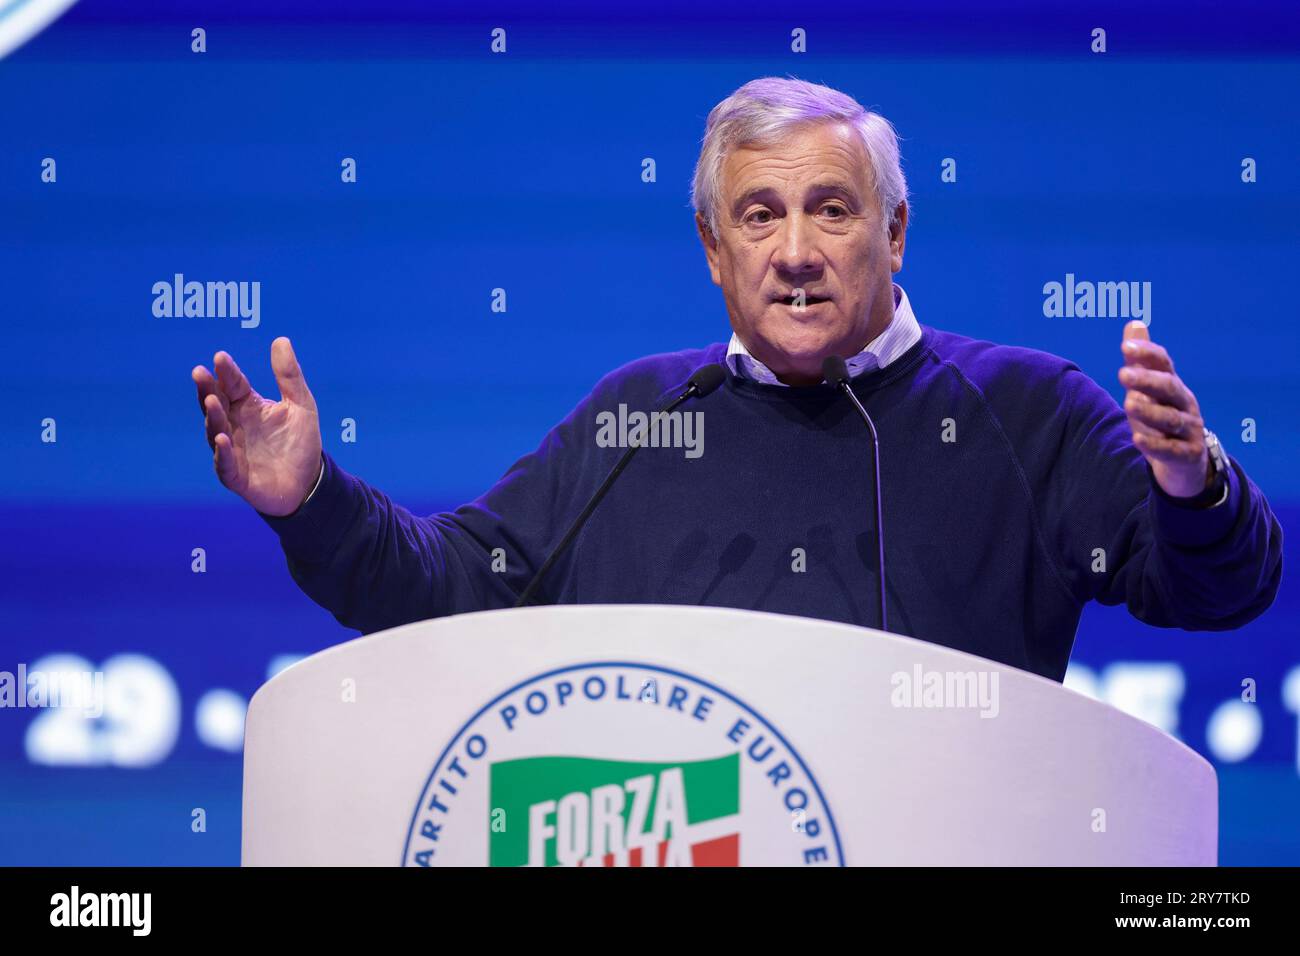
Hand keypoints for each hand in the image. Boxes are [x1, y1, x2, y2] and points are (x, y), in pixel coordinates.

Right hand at [191, 337, 322, 515]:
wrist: (309, 483)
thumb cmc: (300, 443)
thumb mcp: (301, 405)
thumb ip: (289, 376)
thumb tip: (281, 339)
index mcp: (248, 407)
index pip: (233, 385)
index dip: (226, 372)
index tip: (220, 357)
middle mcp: (234, 426)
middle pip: (216, 405)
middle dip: (207, 390)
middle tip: (200, 373)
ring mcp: (232, 451)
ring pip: (215, 431)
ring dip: (212, 417)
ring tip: (212, 401)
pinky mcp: (236, 476)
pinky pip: (225, 463)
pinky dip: (222, 452)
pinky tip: (221, 438)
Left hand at [1117, 321, 1210, 498]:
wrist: (1186, 462)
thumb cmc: (1162, 418)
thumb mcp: (1151, 390)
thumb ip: (1141, 361)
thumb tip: (1134, 324)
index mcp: (1173, 385)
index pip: (1164, 365)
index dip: (1148, 354)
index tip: (1126, 346)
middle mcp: (1184, 404)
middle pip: (1169, 389)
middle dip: (1148, 380)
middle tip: (1123, 373)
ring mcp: (1189, 430)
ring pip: (1171, 419)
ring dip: (1150, 411)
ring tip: (1129, 404)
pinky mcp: (1188, 455)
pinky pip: (1172, 450)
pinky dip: (1155, 445)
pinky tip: (1137, 439)